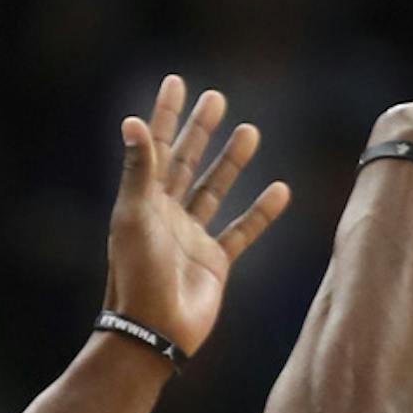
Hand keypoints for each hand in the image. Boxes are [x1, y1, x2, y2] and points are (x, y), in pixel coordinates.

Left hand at [106, 75, 290, 358]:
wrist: (155, 330)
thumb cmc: (137, 274)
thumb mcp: (135, 216)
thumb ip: (139, 170)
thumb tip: (132, 121)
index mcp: (144, 201)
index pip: (157, 148)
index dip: (167, 115)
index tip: (178, 82)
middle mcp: (167, 215)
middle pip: (187, 162)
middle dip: (201, 130)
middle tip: (217, 98)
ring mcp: (192, 238)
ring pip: (215, 191)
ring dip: (232, 163)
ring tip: (250, 131)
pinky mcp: (215, 262)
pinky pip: (242, 231)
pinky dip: (260, 213)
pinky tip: (280, 190)